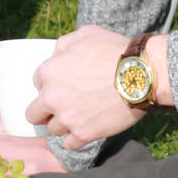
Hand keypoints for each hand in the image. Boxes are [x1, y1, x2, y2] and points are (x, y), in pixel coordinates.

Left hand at [25, 25, 146, 149]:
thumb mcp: (86, 34)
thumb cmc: (116, 51)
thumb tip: (55, 55)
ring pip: (54, 129)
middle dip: (46, 112)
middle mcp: (51, 97)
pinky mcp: (82, 134)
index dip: (49, 85)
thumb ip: (64, 44)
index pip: (36, 84)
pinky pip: (69, 144)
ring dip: (65, 124)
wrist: (143, 74)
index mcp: (49, 71)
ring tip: (84, 114)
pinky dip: (77, 138)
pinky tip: (88, 127)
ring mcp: (66, 118)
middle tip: (63, 107)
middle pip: (34, 114)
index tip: (63, 86)